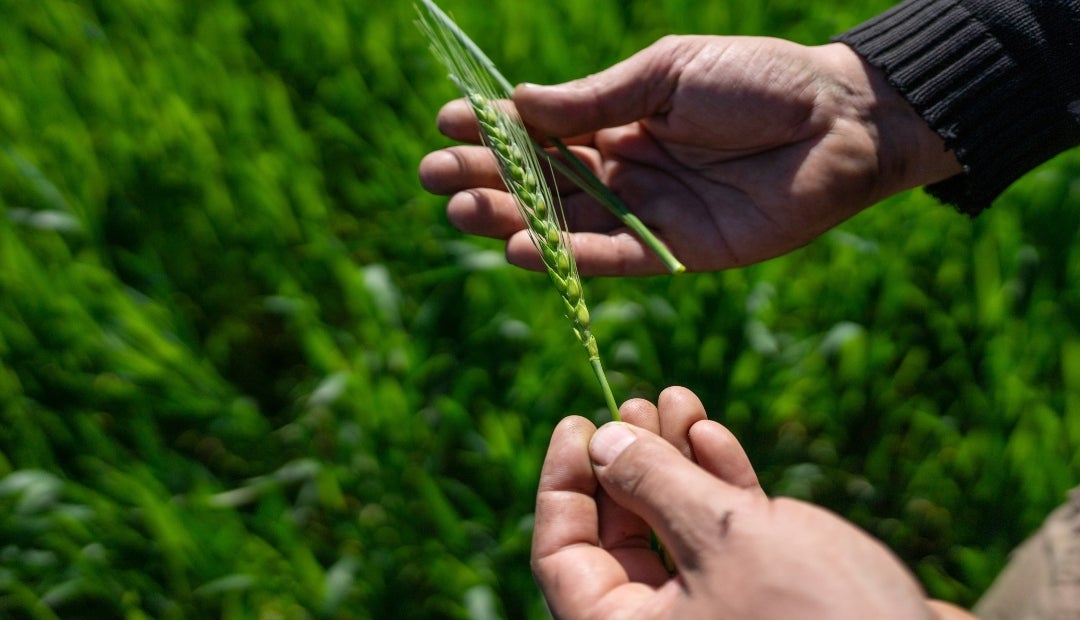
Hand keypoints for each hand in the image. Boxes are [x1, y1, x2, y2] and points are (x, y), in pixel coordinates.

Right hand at [419, 36, 960, 274]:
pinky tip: (520, 250)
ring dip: (512, 220)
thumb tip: (517, 104)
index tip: (446, 122)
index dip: (493, 129)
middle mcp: (623, 171)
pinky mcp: (675, 251)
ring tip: (462, 211)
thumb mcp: (665, 74)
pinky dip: (568, 258)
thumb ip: (594, 101)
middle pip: (541, 181)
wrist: (838, 121)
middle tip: (434, 177)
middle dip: (486, 178)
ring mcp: (646, 213)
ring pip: (566, 224)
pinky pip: (612, 258)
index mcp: (618, 120)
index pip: (540, 131)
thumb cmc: (756, 80)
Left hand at [532, 387, 973, 618]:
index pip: (562, 555)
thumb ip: (653, 484)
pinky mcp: (764, 600)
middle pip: (618, 535)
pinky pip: (722, 540)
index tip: (576, 423)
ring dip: (674, 461)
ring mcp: (715, 613)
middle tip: (633, 401)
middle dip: (628, 461)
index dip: (562, 484)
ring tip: (676, 400)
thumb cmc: (818, 616)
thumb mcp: (720, 538)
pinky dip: (717, 487)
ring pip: (672, 528)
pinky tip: (712, 435)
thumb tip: (601, 441)